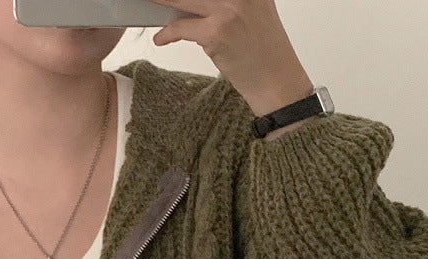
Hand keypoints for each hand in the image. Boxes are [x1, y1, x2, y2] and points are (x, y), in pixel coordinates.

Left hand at [147, 0, 313, 114]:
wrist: (276, 81)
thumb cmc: (263, 52)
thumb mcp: (253, 12)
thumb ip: (228, 2)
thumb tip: (192, 4)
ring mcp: (228, 10)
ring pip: (184, 1)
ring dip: (163, 1)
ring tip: (150, 2)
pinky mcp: (217, 32)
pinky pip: (181, 28)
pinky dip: (168, 34)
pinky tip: (161, 38)